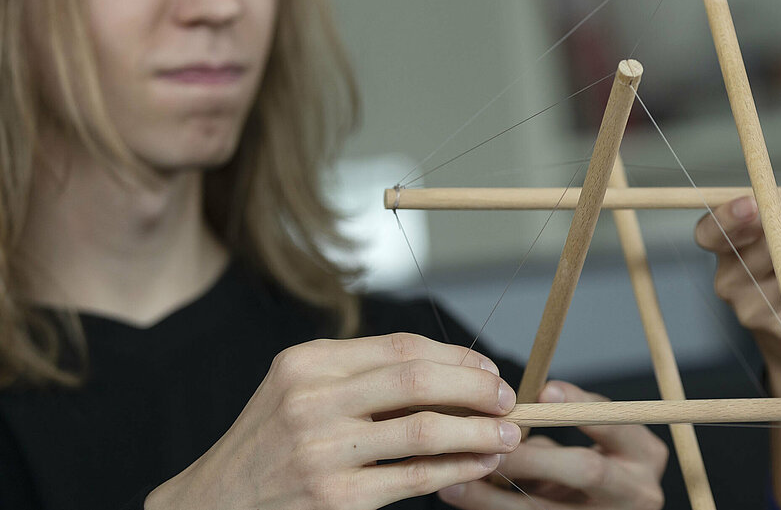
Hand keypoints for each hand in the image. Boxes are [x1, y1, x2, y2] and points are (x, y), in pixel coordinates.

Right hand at [145, 333, 518, 509]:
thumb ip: (362, 376)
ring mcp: (322, 450)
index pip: (402, 346)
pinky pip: (414, 477)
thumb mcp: (300, 391)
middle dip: (476, 388)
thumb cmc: (270, 443)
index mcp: (307, 363)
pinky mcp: (334, 497)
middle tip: (508, 399)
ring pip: (425, 429)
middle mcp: (311, 400)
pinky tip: (478, 465)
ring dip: (477, 432)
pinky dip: (456, 469)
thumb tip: (453, 374)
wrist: (212, 504)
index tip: (489, 370)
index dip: (458, 357)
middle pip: (419, 379)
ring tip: (506, 436)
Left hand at [437, 381, 666, 508]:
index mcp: (644, 454)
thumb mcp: (598, 442)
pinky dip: (495, 509)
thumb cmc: (600, 464)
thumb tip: (509, 412)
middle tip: (491, 444)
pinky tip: (466, 498)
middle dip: (534, 456)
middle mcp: (636, 491)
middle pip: (587, 471)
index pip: (614, 425)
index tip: (544, 392)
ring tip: (456, 482)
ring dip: (495, 496)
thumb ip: (566, 424)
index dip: (580, 405)